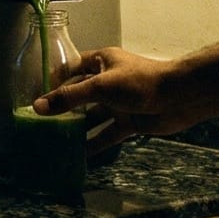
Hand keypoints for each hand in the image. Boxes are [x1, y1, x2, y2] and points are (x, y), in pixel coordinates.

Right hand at [33, 47, 203, 154]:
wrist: (181, 97)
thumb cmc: (139, 82)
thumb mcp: (100, 87)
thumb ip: (69, 98)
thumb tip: (37, 108)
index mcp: (102, 62)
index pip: (72, 68)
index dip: (55, 81)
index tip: (37, 97)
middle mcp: (108, 81)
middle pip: (80, 95)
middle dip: (64, 108)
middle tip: (41, 123)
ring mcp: (119, 103)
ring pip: (93, 116)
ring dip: (78, 128)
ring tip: (56, 141)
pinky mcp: (129, 121)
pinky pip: (108, 133)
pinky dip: (96, 143)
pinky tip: (81, 155)